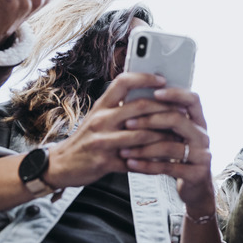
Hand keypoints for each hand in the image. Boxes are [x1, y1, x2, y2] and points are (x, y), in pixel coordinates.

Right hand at [44, 73, 172, 188]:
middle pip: (138, 107)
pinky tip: (165, 161)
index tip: (162, 79)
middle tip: (182, 111)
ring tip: (179, 135)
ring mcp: (102, 141)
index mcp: (101, 105)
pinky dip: (152, 161)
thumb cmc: (86, 139)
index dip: (144, 77)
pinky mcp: (105, 163)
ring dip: (163, 135)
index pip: (123, 82)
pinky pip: (135, 161)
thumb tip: (149, 96)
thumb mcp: (98, 117)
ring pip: (141, 134)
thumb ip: (119, 107)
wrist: (60, 165)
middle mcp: (101, 120)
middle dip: (164, 108)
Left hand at [120, 88, 216, 217]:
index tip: (154, 92)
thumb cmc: (180, 156)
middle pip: (178, 120)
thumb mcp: (177, 135)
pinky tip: (131, 163)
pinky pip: (168, 167)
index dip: (175, 94)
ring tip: (123, 149)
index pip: (192, 99)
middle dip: (150, 120)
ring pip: (170, 146)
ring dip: (143, 147)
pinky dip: (147, 165)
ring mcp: (202, 155)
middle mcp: (203, 135)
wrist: (196, 187)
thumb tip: (136, 100)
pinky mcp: (196, 173)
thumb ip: (165, 120)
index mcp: (199, 121)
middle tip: (127, 123)